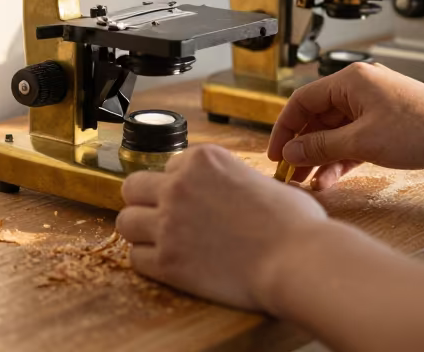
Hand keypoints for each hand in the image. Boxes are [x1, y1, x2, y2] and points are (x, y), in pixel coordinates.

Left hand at [117, 144, 327, 311]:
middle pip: (133, 187)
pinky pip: (136, 258)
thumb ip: (230, 179)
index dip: (180, 185)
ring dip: (142, 232)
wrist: (299, 261)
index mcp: (203, 159)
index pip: (168, 166)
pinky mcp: (167, 261)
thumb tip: (227, 191)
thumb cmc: (293, 224)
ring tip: (163, 242)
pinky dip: (150, 262)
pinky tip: (171, 264)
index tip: (194, 201)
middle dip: (146, 202)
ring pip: (125, 222)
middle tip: (164, 218)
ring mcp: (169, 223)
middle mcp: (179, 185)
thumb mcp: (260, 180)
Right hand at [268, 61, 423, 188]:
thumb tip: (291, 152)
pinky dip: (342, 159)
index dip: (284, 129)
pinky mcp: (387, 126)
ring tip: (308, 183)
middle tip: (289, 174)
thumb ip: (321, 147)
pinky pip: (354, 141)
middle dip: (302, 147)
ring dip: (321, 157)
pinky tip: (331, 179)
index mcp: (350, 81)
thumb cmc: (423, 129)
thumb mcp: (362, 142)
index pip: (303, 101)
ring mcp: (375, 108)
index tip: (275, 154)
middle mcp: (360, 89)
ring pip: (336, 132)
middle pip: (318, 118)